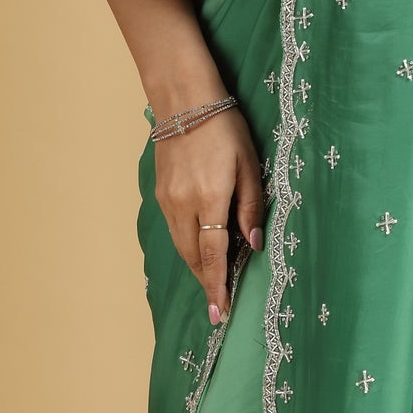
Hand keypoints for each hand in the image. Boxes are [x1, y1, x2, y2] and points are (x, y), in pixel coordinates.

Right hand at [155, 107, 266, 323]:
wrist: (184, 100)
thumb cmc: (225, 128)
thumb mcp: (249, 165)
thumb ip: (251, 208)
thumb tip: (253, 245)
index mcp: (210, 199)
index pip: (213, 255)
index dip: (218, 286)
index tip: (221, 312)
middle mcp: (183, 205)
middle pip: (193, 257)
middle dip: (206, 282)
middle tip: (220, 305)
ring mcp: (167, 200)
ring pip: (181, 246)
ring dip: (196, 266)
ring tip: (213, 281)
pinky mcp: (160, 192)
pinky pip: (174, 229)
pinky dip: (187, 245)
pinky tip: (200, 248)